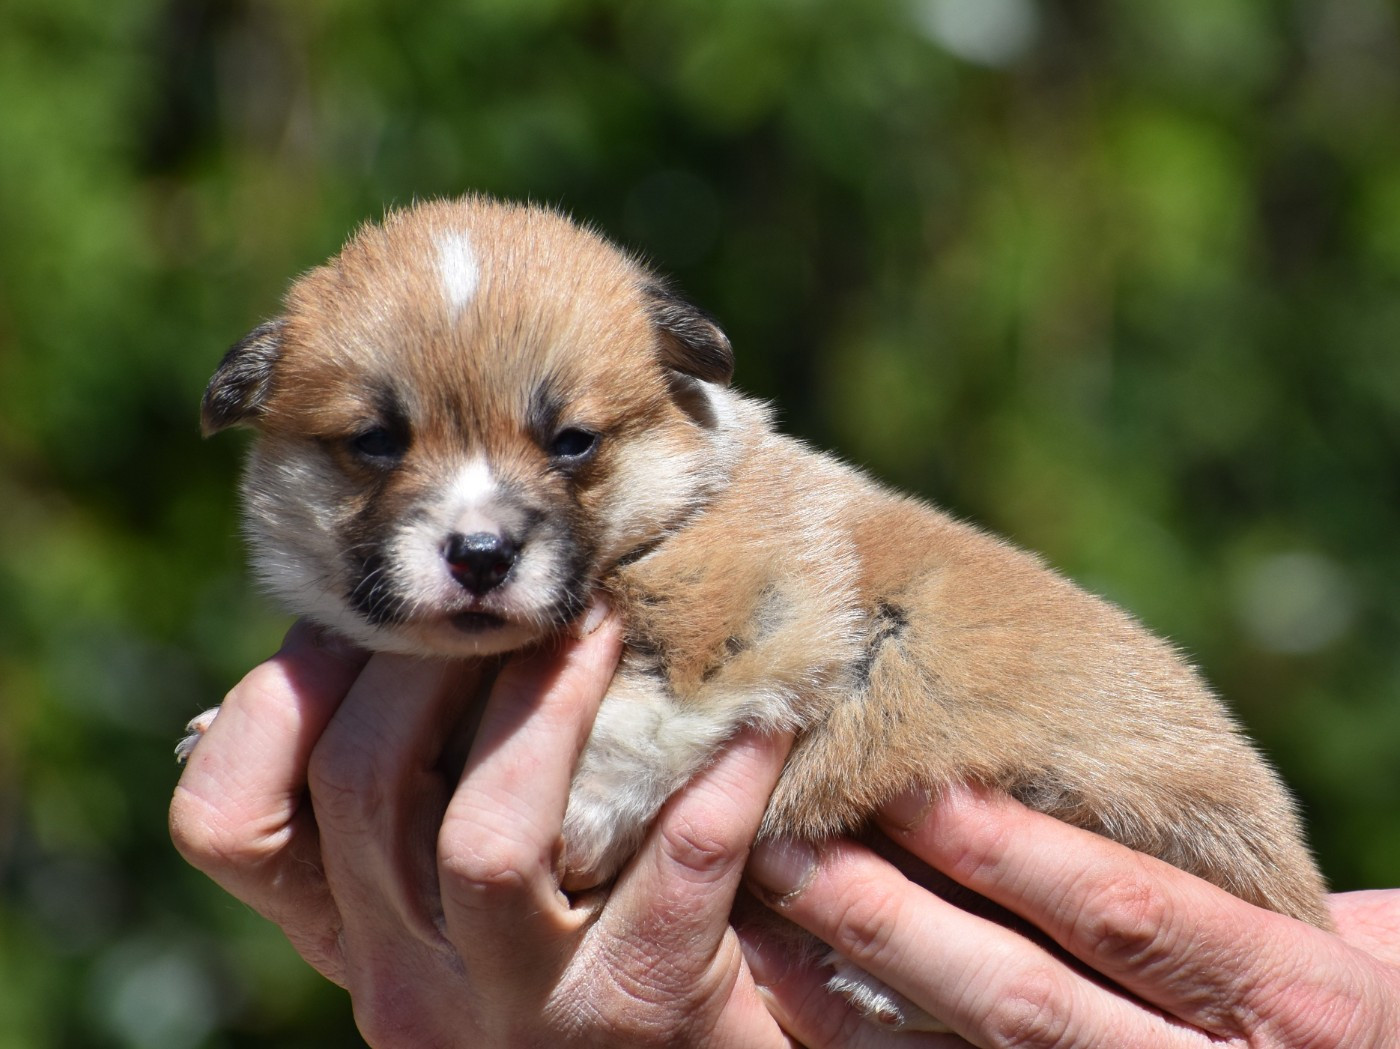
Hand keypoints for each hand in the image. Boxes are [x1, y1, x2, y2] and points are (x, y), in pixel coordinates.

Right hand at [170, 615, 797, 1047]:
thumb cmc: (580, 967)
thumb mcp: (464, 911)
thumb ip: (423, 808)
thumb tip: (404, 633)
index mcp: (354, 939)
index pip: (233, 823)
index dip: (276, 697)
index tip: (361, 610)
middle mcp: (409, 982)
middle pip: (362, 788)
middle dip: (432, 654)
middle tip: (506, 583)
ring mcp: (522, 1008)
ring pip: (486, 840)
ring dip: (546, 702)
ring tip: (601, 623)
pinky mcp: (642, 1014)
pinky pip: (678, 865)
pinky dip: (721, 774)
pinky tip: (758, 715)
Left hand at [744, 787, 1399, 1047]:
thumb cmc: (1353, 1007)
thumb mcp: (1334, 928)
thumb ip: (1214, 866)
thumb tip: (1068, 757)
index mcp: (1288, 996)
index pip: (1123, 913)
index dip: (1009, 850)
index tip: (910, 784)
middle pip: (1023, 996)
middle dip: (895, 915)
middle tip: (792, 835)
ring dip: (858, 983)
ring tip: (772, 903)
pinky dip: (869, 1042)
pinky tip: (798, 986)